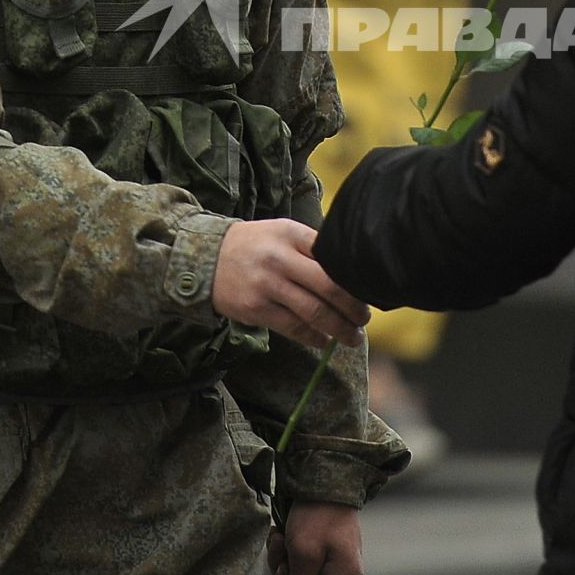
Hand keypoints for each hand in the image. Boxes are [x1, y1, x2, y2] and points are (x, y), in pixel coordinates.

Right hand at [212, 219, 368, 349]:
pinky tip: (325, 341)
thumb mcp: (282, 233)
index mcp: (292, 234)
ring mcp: (268, 285)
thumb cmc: (255, 246)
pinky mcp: (256, 309)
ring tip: (353, 337)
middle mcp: (281, 258)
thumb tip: (351, 272)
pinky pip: (293, 327)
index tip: (369, 291)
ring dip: (339, 328)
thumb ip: (312, 247)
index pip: (333, 257)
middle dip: (353, 307)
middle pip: (329, 287)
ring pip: (314, 311)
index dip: (355, 279)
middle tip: (365, 318)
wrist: (205, 258)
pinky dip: (314, 337)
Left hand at [267, 501, 362, 574]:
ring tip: (281, 540)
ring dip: (282, 561)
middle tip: (282, 560)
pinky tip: (282, 534)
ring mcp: (331, 562)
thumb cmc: (317, 517)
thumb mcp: (304, 556)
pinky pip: (298, 561)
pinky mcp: (320, 550)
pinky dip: (286, 550)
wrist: (322, 478)